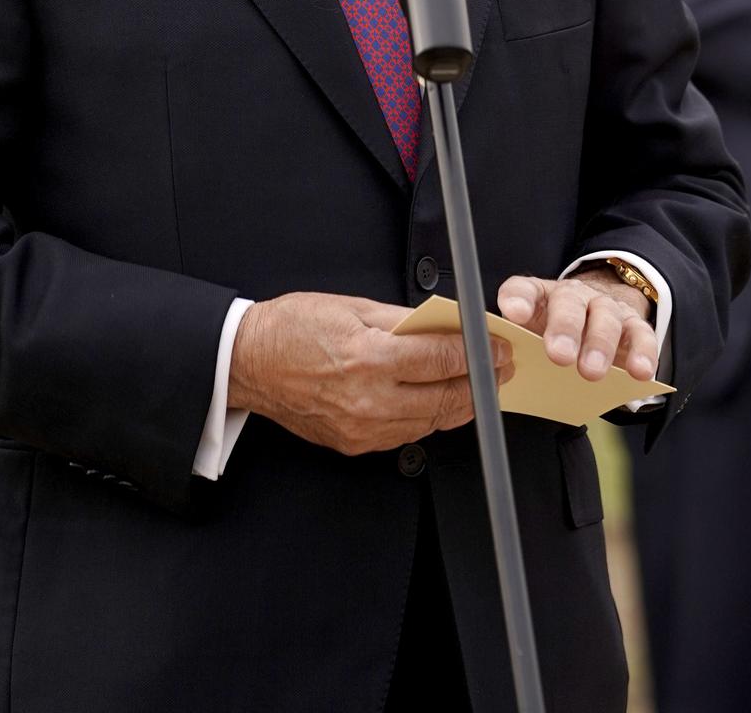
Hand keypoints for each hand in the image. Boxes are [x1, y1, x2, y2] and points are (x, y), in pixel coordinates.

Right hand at [228, 291, 513, 455]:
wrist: (251, 362)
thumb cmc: (295, 327)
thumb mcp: (353, 306)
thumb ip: (403, 320)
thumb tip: (444, 325)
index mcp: (370, 357)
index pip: (442, 360)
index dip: (479, 354)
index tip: (498, 348)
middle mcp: (368, 399)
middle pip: (445, 398)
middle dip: (481, 384)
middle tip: (500, 369)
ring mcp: (361, 428)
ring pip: (430, 422)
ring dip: (460, 405)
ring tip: (478, 386)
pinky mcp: (353, 444)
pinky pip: (406, 435)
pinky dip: (428, 419)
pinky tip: (439, 402)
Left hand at [497, 268, 658, 384]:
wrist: (596, 313)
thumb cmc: (555, 333)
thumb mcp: (532, 337)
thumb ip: (516, 349)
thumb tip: (495, 368)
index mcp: (540, 297)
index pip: (524, 290)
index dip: (519, 300)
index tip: (514, 314)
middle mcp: (573, 296)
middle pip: (569, 303)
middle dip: (565, 328)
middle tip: (559, 356)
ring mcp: (605, 307)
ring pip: (606, 317)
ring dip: (600, 344)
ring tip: (592, 372)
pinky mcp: (634, 324)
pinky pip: (641, 335)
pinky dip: (642, 353)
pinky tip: (640, 372)